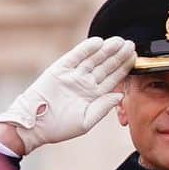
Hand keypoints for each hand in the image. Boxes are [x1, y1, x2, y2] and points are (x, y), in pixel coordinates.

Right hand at [0, 37, 135, 155]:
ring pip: (93, 59)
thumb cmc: (58, 128)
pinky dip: (86, 49)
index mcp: (93, 95)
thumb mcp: (85, 122)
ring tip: (119, 41)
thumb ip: (102, 108)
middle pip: (105, 66)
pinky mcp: (60, 69)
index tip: (134, 58)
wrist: (33, 125)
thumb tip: (120, 95)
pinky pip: (75, 56)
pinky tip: (99, 42)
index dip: (123, 68)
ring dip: (106, 50)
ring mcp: (73, 75)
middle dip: (118, 55)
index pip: (112, 78)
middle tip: (131, 44)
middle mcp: (84, 83)